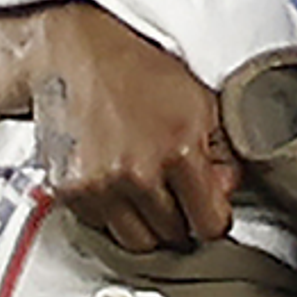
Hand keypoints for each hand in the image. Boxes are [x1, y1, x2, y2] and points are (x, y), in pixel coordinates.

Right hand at [22, 3, 236, 249]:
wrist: (74, 54)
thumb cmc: (138, 71)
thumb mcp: (199, 99)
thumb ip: (223, 151)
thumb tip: (225, 192)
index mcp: (179, 149)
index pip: (210, 224)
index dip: (213, 218)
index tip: (207, 210)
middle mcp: (139, 173)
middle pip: (173, 237)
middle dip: (179, 220)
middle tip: (173, 194)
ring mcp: (101, 186)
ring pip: (137, 242)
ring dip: (146, 225)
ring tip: (144, 193)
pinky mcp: (71, 192)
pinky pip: (101, 228)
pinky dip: (112, 214)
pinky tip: (114, 184)